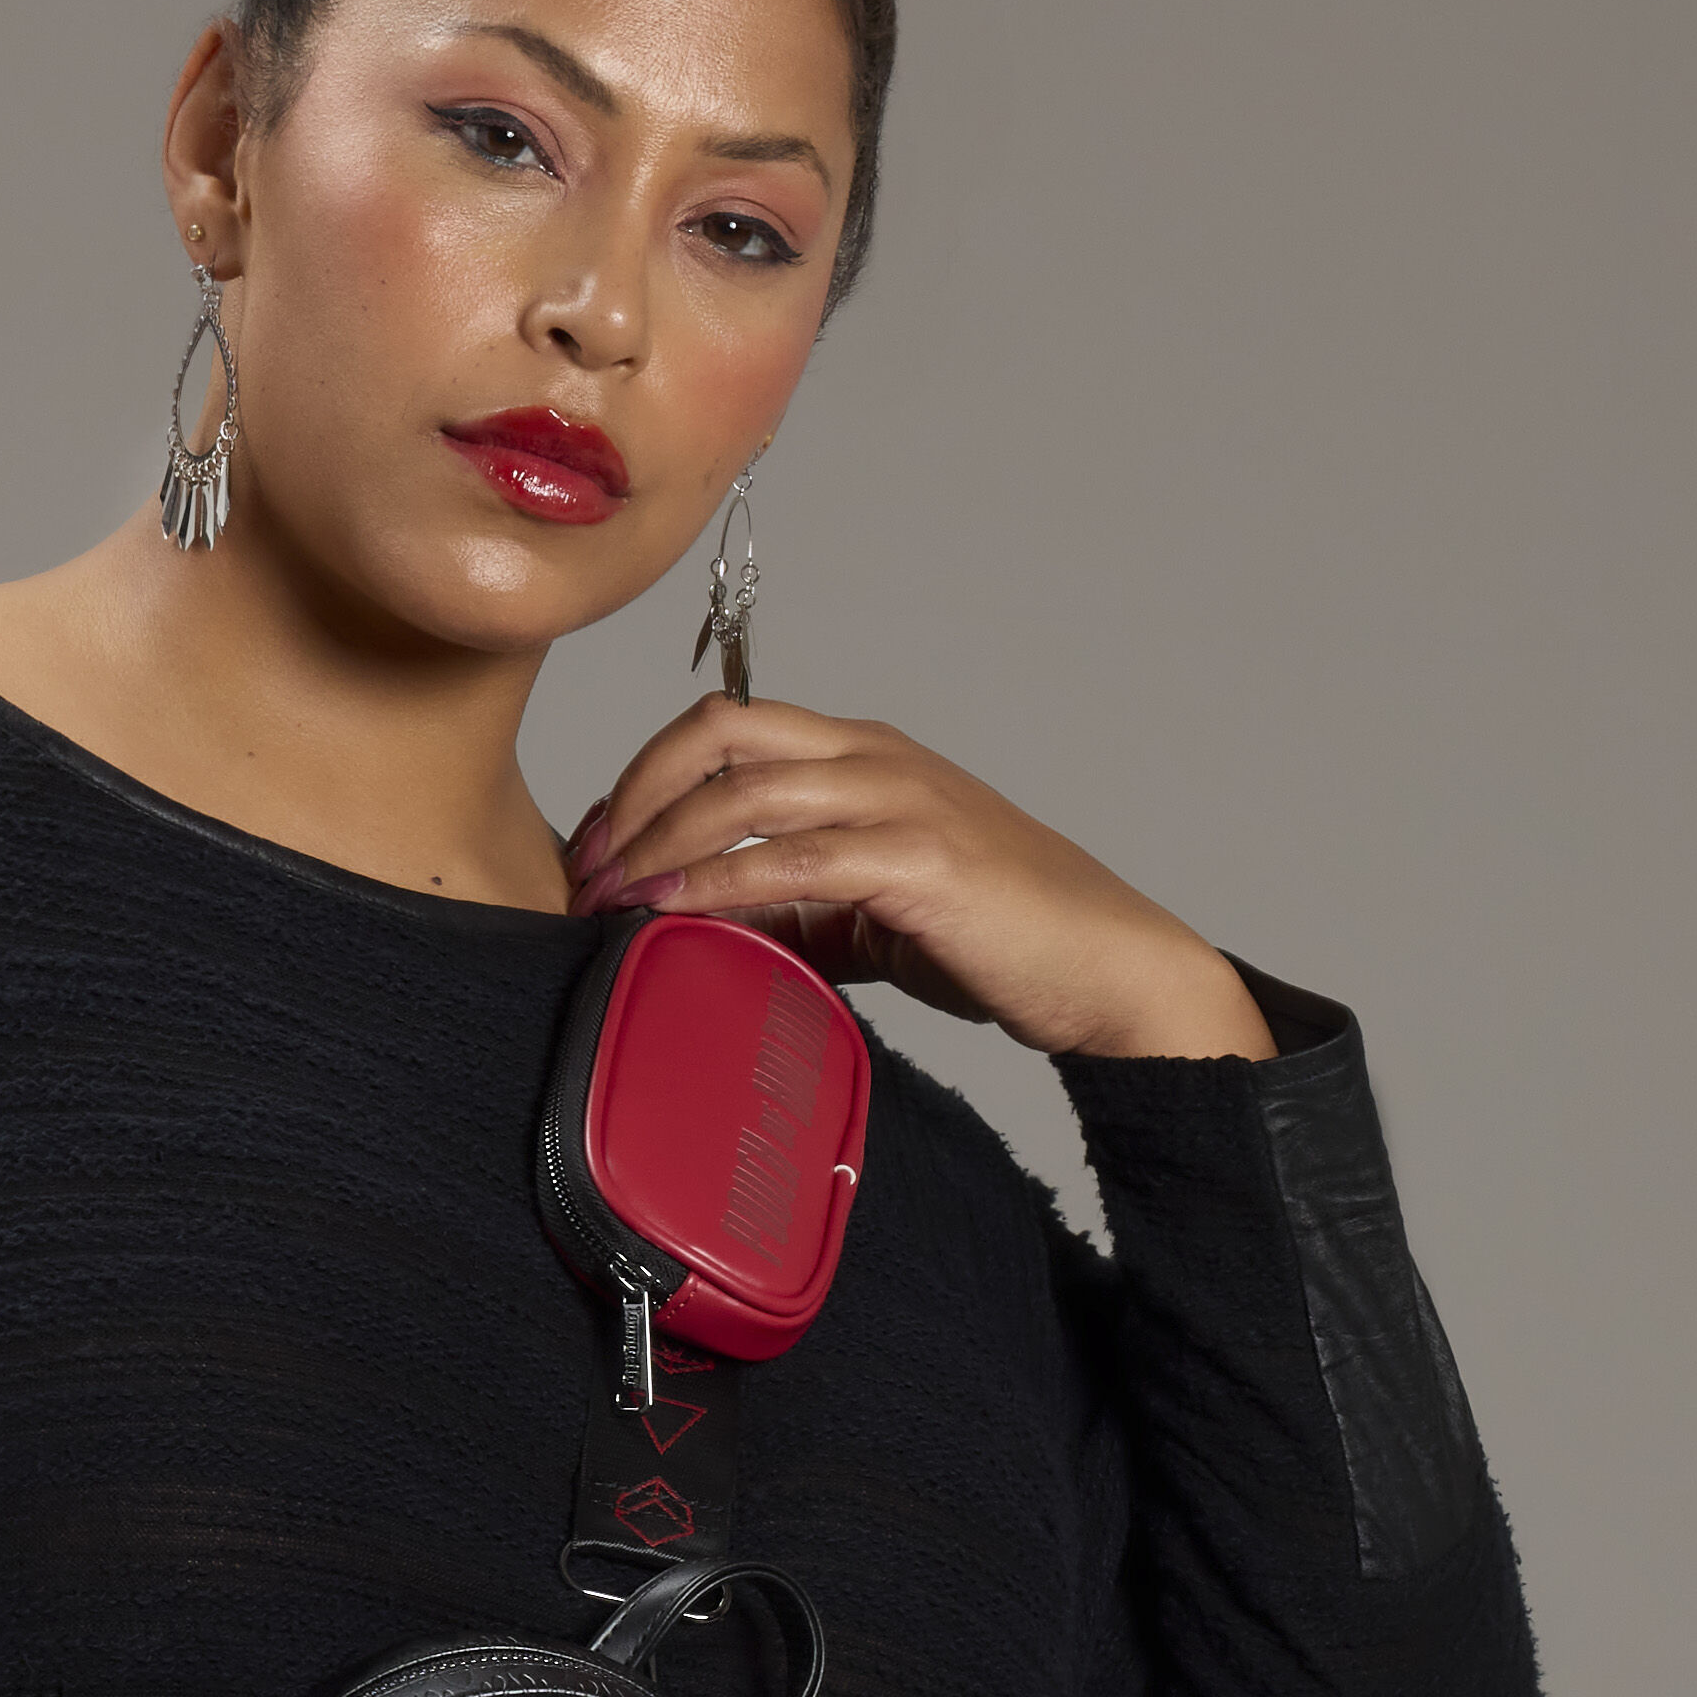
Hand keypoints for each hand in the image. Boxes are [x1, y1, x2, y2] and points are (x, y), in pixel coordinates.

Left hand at [565, 696, 1277, 1060]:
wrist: (1108, 968)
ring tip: (610, 898)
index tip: (599, 844)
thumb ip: (796, 912)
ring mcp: (900, 799)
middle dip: (634, 793)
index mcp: (862, 755)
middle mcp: (875, 757)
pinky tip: (677, 911)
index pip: (725, 727)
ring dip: (661, 842)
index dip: (645, 777)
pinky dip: (721, 881)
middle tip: (587, 867)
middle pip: (718, 732)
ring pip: (745, 788)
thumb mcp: (873, 916)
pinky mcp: (920, 859)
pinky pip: (794, 856)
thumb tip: (708, 932)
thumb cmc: (1001, 939)